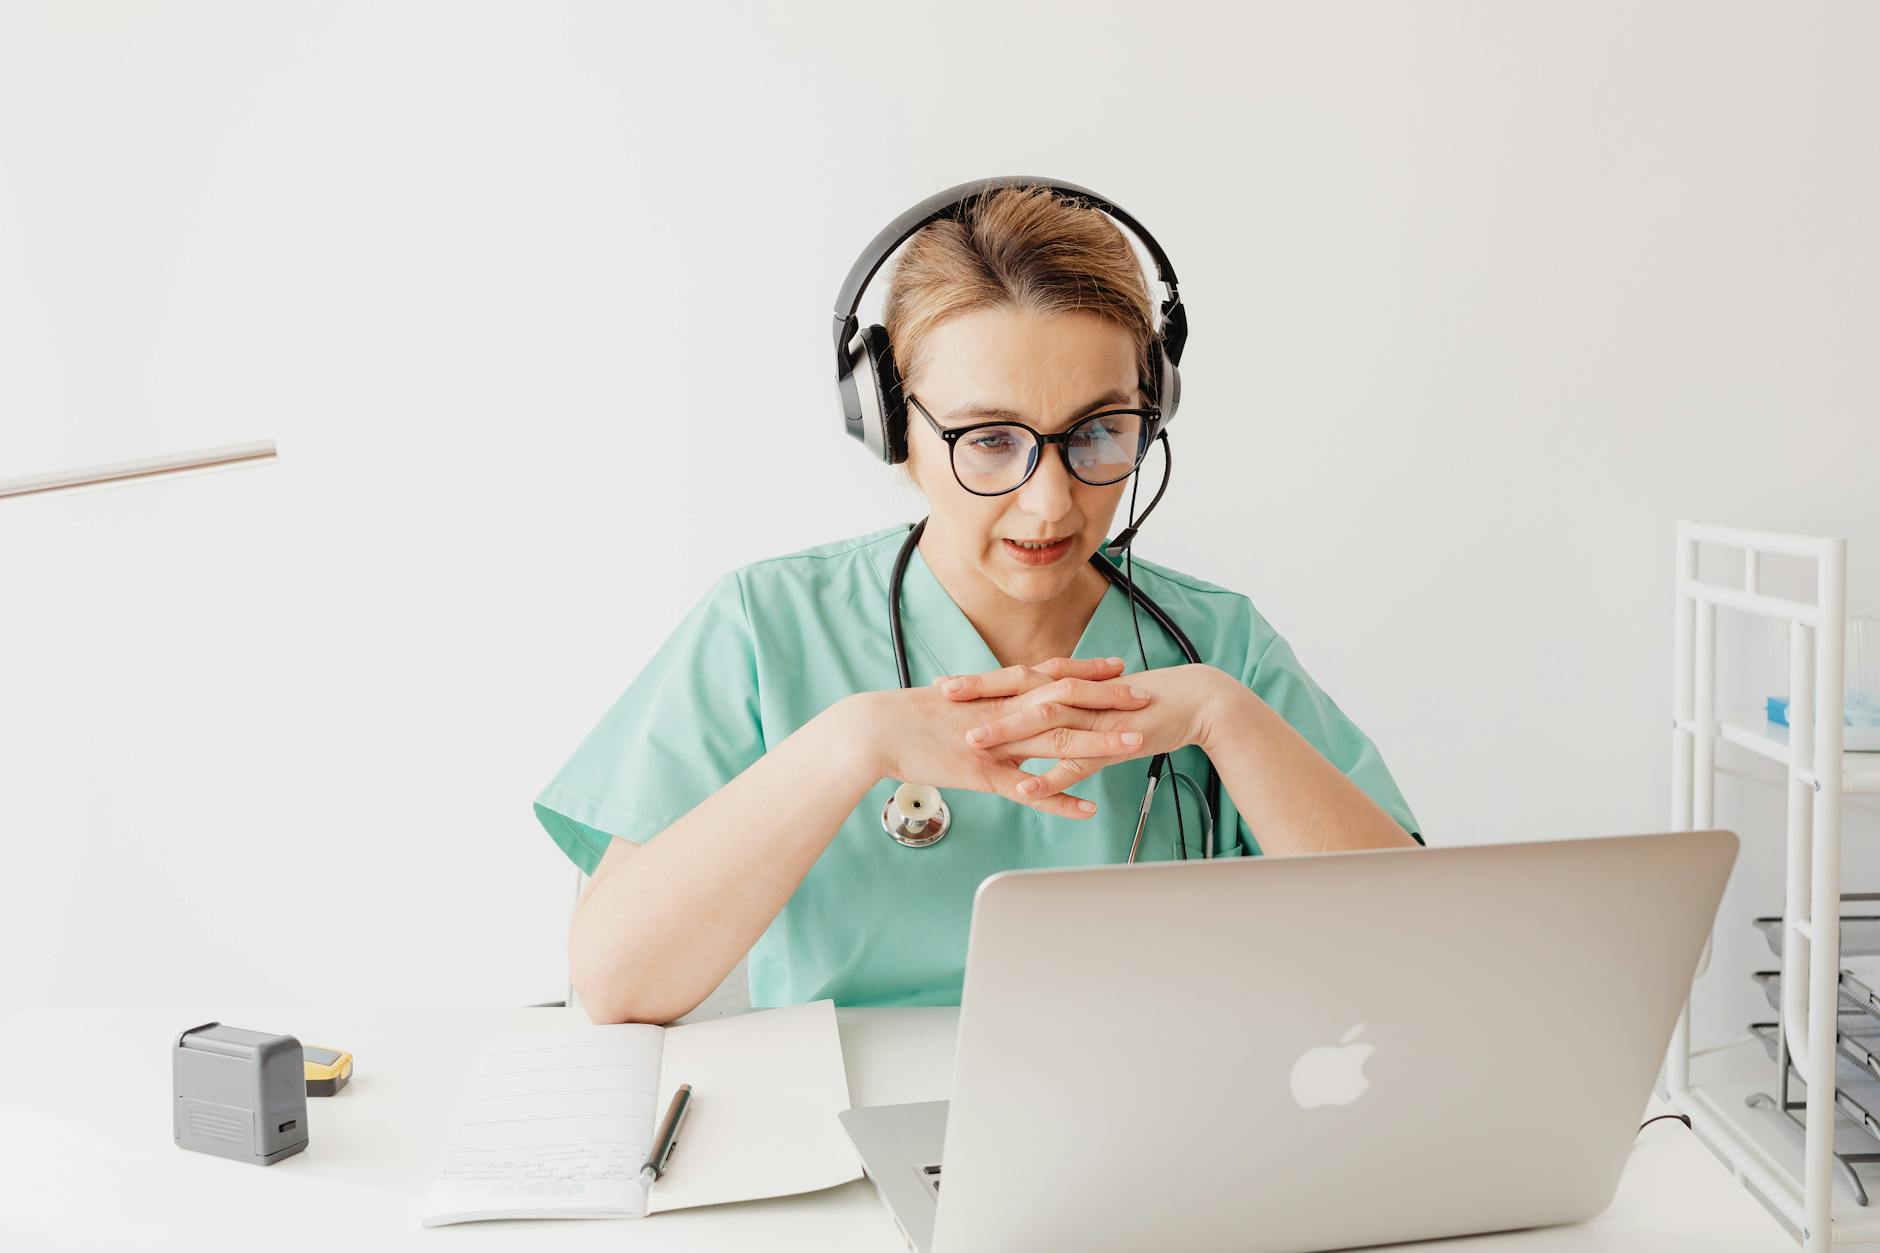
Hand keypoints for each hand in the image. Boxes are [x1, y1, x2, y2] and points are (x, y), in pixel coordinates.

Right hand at [860, 656, 1153, 818]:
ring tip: (1136, 743)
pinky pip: (1030, 789)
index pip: (1053, 676)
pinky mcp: (985, 774)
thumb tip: (1000, 707)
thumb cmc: (908, 716)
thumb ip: (984, 705)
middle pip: (1067, 701)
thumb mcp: (954, 704)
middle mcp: (1005, 712)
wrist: (876, 728)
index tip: (1118, 669)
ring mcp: (998, 742)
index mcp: (998, 693)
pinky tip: (1088, 808)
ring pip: (1059, 741)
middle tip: (1146, 697)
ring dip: (1101, 742)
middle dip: (1109, 700)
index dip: (1088, 673)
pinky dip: (1061, 798)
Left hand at [941, 661, 1231, 799]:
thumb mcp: (1094, 701)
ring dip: (1008, 731)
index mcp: (1069, 683)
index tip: (944, 684)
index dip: (980, 681)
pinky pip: (1077, 764)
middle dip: (981, 693)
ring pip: (1044, 723)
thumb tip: (1031, 711)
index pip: (1016, 677)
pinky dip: (1051, 777)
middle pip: (1021, 690)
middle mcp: (1077, 695)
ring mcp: (1094, 719)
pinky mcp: (1113, 743)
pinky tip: (1027, 789)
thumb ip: (1063, 706)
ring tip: (973, 742)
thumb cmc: (1141, 702)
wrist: (1192, 703)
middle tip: (944, 696)